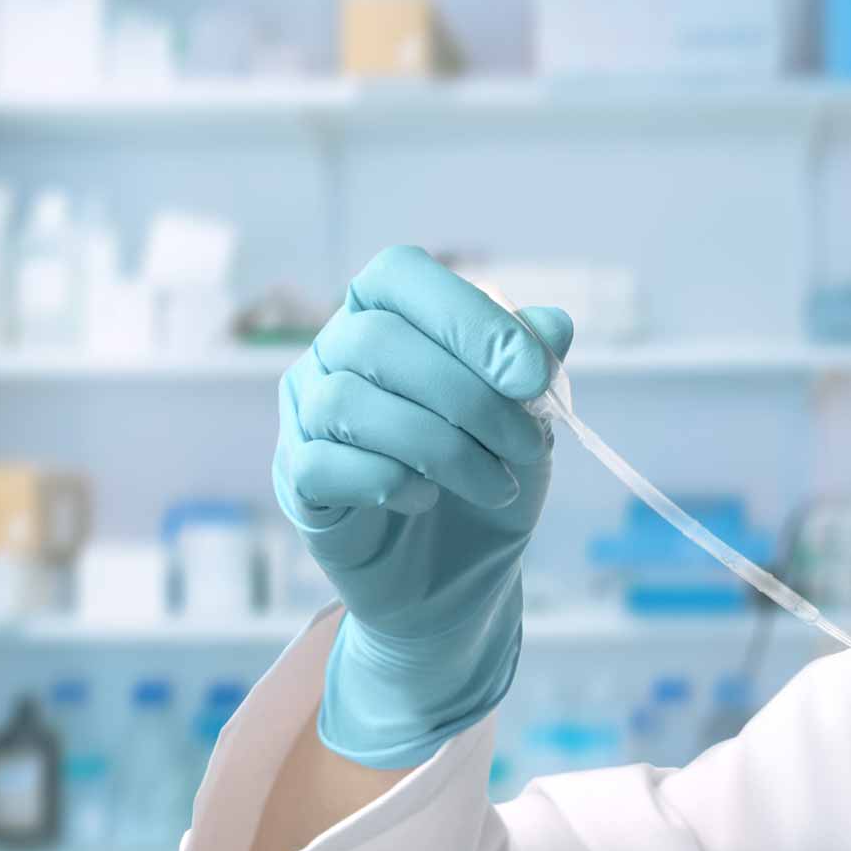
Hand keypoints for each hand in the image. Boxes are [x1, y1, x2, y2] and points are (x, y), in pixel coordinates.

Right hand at [274, 246, 572, 767]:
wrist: (460, 576)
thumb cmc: (488, 475)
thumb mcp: (527, 418)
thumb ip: (533, 366)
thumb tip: (554, 326)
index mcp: (386, 314)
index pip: (399, 274)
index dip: (467, 317)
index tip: (531, 376)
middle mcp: (332, 352)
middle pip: (378, 339)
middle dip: (471, 397)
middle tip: (527, 446)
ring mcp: (306, 415)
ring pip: (350, 402)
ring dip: (441, 447)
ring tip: (494, 483)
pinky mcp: (297, 479)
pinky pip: (324, 463)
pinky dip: (390, 481)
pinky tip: (428, 500)